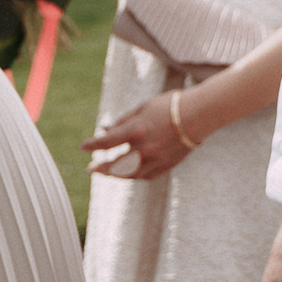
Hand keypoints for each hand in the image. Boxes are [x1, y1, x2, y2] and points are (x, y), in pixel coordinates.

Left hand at [81, 89, 199, 181]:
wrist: (199, 115)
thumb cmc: (169, 106)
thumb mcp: (142, 109)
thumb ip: (122, 121)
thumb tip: (105, 129)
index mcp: (136, 131)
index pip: (106, 143)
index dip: (91, 145)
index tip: (82, 147)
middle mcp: (144, 149)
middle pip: (116, 165)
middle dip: (101, 168)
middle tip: (91, 169)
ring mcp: (156, 160)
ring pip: (130, 174)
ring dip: (117, 174)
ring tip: (108, 171)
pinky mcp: (167, 165)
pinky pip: (146, 176)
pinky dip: (135, 175)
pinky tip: (129, 172)